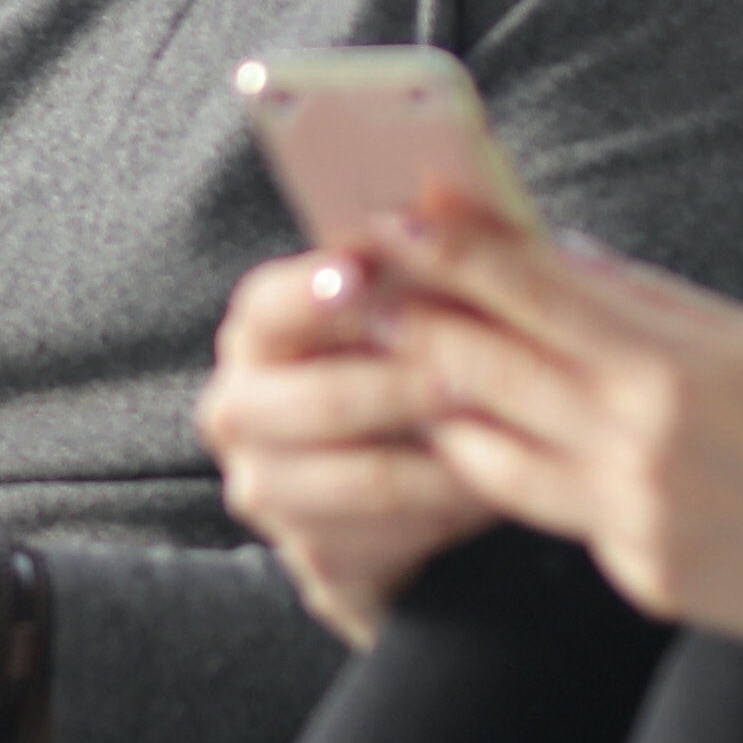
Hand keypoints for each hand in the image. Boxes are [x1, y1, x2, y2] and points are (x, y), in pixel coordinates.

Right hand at [189, 242, 508, 645]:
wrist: (399, 502)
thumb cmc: (412, 376)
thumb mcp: (408, 317)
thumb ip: (418, 263)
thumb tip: (444, 186)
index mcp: (258, 334)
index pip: (269, 304)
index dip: (314, 290)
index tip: (362, 275)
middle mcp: (239, 409)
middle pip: (318, 399)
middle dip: (402, 387)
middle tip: (471, 377)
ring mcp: (267, 489)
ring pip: (361, 478)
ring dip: (440, 458)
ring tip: (503, 437)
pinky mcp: (311, 556)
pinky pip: (389, 539)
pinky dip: (446, 513)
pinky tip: (495, 492)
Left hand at [375, 215, 742, 662]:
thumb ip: (654, 304)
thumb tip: (559, 255)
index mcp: (674, 369)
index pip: (533, 294)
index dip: (456, 253)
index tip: (402, 220)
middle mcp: (641, 447)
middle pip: (485, 375)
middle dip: (414, 328)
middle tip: (363, 294)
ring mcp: (635, 523)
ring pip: (493, 463)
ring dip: (444, 415)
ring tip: (409, 381)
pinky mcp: (641, 580)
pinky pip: (565, 521)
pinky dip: (542, 483)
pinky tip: (526, 458)